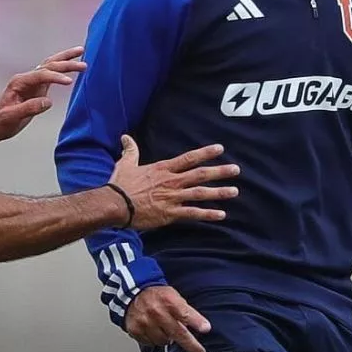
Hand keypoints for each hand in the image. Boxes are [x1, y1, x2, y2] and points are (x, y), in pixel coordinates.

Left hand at [0, 46, 85, 141]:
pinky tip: (72, 65)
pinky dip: (63, 68)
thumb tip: (48, 102)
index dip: (56, 77)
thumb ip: (29, 108)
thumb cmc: (0, 121)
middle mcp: (27, 79)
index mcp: (19, 82)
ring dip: (66, 59)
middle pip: (48, 65)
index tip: (69, 82)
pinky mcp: (37, 88)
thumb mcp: (12, 116)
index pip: (41, 75)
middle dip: (66, 63)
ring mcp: (32, 82)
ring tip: (81, 52)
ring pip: (50, 65)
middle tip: (83, 64)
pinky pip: (52, 74)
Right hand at [108, 135, 239, 229]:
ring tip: (234, 191)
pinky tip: (221, 215)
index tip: (220, 149)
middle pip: (200, 174)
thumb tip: (125, 137)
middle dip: (220, 171)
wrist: (115, 205)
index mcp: (163, 169)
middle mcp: (172, 181)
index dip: (205, 153)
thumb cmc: (120, 185)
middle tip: (236, 170)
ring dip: (219, 192)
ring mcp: (173, 197)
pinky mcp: (171, 213)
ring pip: (201, 193)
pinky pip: (193, 213)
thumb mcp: (126, 163)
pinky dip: (208, 214)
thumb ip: (130, 150)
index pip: (189, 158)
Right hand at [126, 286, 211, 351]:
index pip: (185, 313)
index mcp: (168, 300)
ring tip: (165, 329)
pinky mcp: (136, 330)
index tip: (206, 329)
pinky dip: (155, 339)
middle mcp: (156, 311)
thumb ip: (186, 311)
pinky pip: (150, 343)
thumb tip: (202, 327)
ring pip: (164, 341)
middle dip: (191, 345)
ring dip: (168, 339)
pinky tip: (154, 331)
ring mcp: (145, 322)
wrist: (133, 293)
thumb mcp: (174, 296)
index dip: (196, 322)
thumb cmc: (158, 296)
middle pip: (177, 333)